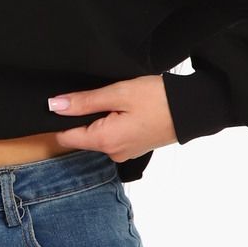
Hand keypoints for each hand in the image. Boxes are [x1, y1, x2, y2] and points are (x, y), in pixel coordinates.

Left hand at [47, 74, 177, 163]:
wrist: (193, 109)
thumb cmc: (158, 99)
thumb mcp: (118, 93)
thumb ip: (84, 101)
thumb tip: (55, 105)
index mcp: (105, 141)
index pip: (65, 137)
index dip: (59, 119)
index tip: (65, 102)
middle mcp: (112, 153)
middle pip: (81, 136)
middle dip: (82, 117)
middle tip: (100, 96)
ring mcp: (124, 152)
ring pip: (97, 136)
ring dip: (99, 119)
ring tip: (116, 102)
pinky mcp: (133, 148)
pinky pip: (112, 137)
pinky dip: (112, 123)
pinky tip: (125, 110)